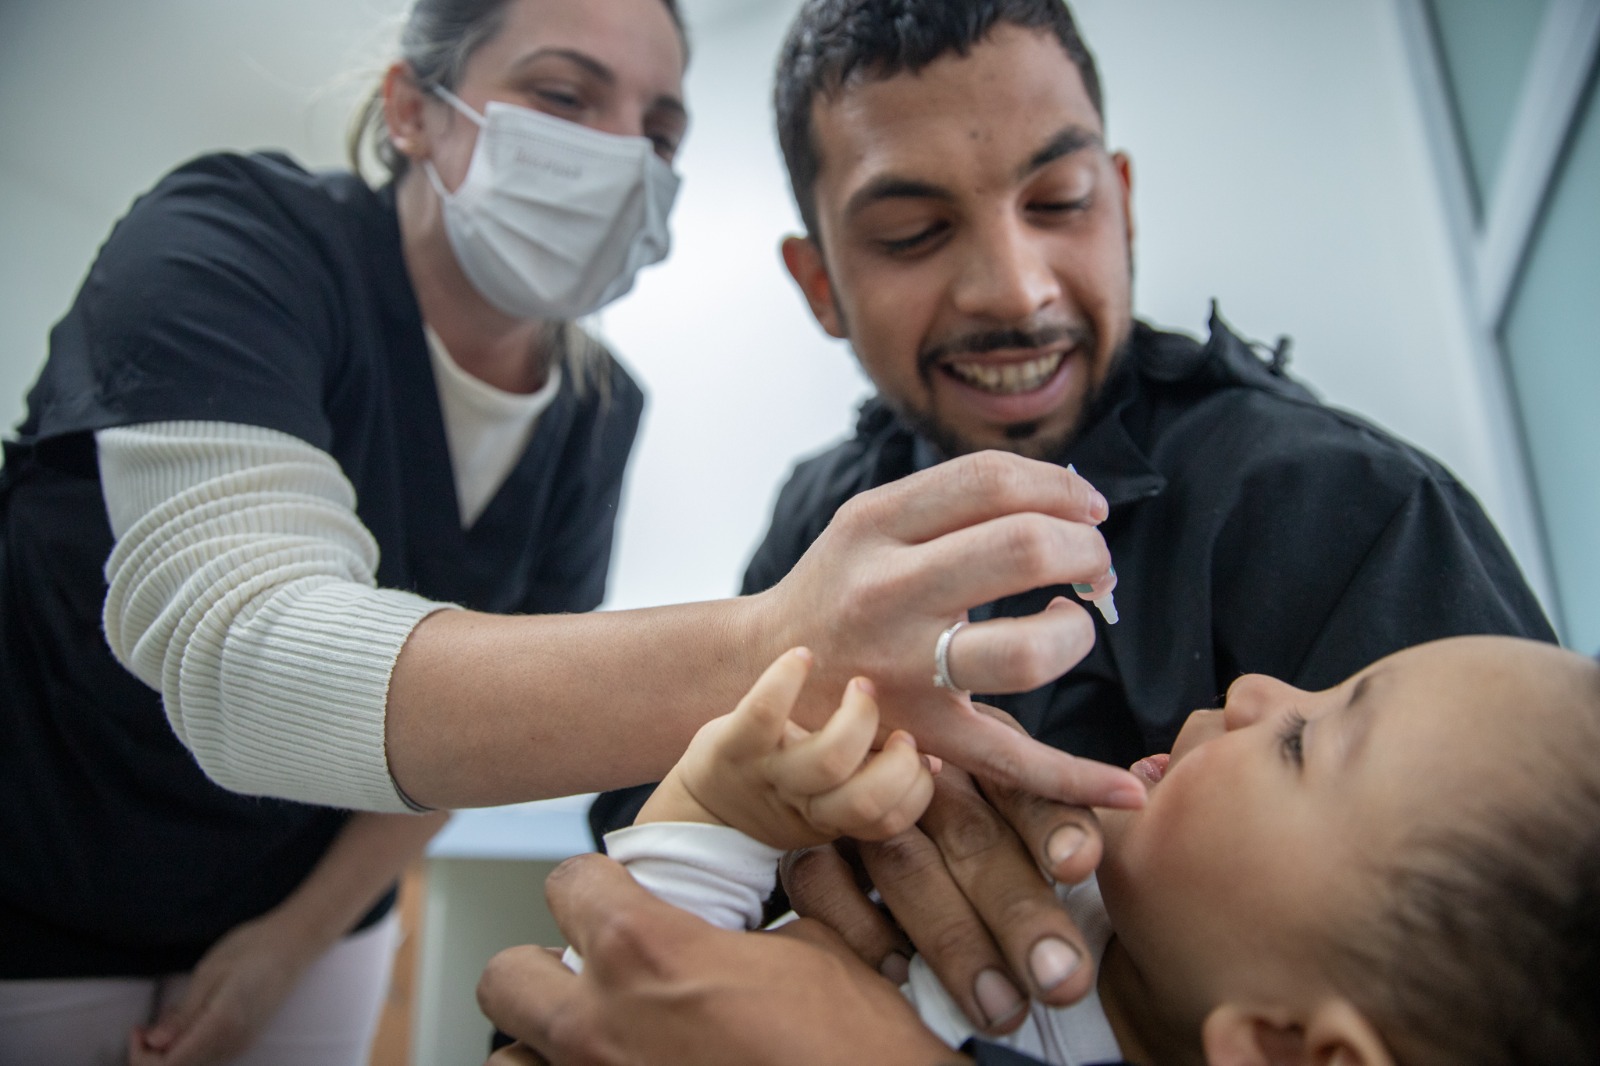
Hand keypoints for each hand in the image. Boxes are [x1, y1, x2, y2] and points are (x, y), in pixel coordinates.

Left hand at [127, 913, 318, 1065]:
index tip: (137, 1029)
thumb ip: (183, 1014)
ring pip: (193, 1064)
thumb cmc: (252, 949)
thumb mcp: (209, 974)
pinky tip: (188, 1019)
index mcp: (221, 1027)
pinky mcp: (243, 1039)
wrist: (295, 942)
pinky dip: (187, 1045)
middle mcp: (232, 1044)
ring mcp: (240, 1044)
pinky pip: (207, 1055)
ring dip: (170, 1050)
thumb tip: (153, 1043)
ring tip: (169, 1016)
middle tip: (144, 1024)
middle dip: (152, 1055)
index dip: (142, 1056)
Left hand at [477, 852, 969, 1065]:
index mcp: (647, 954)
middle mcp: (602, 1027)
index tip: (615, 897)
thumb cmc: (860, 1047)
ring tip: (597, 1039)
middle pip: (506, 978)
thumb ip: (772, 907)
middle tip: (590, 975)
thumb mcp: (826, 948)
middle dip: (541, 968)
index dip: (596, 886)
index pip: (568, 884)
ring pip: (512, 1060)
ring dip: (543, 1042)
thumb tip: (781, 876)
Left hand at [638, 647, 934, 848]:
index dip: (915, 789)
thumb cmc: (785, 792)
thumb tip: (934, 758)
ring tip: (862, 688)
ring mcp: (768, 773)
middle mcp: (802, 804)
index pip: (888, 821)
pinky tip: (803, 656)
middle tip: (898, 727)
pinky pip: (762, 712)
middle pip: (862, 800)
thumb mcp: (830, 802)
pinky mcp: (732, 745)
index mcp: (833, 819)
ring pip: (826, 761)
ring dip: (857, 719)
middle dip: (895, 762)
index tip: (922, 756)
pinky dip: (785, 679)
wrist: (707, 805)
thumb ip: (879, 783)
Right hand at [761, 451, 1143, 808]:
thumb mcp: (869, 522)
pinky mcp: (922, 736)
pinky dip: (1079, 779)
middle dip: (1085, 551)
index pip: (990, 481)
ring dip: (1077, 634)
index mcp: (873, 526)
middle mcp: (886, 593)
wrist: (760, 673)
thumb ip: (954, 502)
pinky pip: (1014, 762)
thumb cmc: (839, 588)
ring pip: (1027, 651)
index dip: (1060, 488)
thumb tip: (1069, 496)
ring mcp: (903, 671)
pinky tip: (1126, 786)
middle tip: (1092, 565)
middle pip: (1022, 548)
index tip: (1086, 509)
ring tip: (1071, 625)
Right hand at [783, 727, 1102, 1033]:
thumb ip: (1063, 816)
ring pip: (906, 866)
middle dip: (1019, 912)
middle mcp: (925, 773)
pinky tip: (900, 972)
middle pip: (973, 838)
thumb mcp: (1011, 801)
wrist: (831, 770)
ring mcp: (861, 806)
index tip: (1078, 864)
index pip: (1022, 785)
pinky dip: (861, 929)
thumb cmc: (957, 812)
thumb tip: (1142, 792)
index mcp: (984, 755)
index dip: (1051, 822)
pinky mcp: (809, 842)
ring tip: (1002, 1010)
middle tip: (1061, 980)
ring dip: (955, 941)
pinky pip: (825, 883)